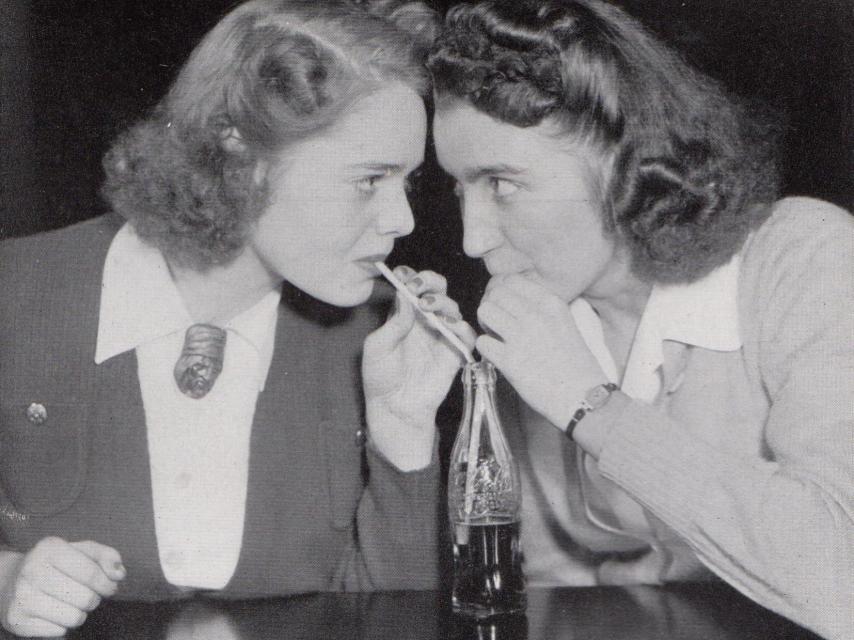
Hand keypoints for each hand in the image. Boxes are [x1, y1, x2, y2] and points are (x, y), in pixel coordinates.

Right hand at [0, 537, 124, 636]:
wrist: (12, 581)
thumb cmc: (57, 564)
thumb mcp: (82, 551)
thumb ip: (106, 556)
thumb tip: (119, 573)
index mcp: (50, 548)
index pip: (93, 573)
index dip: (108, 584)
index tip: (110, 586)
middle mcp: (32, 570)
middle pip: (86, 598)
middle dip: (94, 599)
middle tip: (88, 595)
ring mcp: (21, 596)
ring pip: (74, 618)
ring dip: (80, 613)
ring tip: (71, 603)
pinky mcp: (17, 620)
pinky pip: (59, 631)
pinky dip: (63, 625)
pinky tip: (54, 612)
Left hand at [363, 266, 475, 469]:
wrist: (394, 408)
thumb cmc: (381, 377)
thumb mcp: (377, 347)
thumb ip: (393, 323)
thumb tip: (406, 296)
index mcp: (403, 315)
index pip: (412, 286)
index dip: (410, 276)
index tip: (403, 275)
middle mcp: (424, 321)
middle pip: (437, 290)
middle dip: (430, 282)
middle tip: (418, 288)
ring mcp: (440, 336)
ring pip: (452, 307)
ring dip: (442, 302)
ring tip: (428, 308)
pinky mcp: (454, 353)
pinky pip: (466, 334)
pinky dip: (462, 326)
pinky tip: (448, 326)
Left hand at [475, 274, 605, 428]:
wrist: (583, 396)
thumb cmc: (575, 364)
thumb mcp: (564, 323)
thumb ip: (539, 309)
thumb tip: (509, 302)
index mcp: (551, 303)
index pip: (511, 280)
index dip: (501, 291)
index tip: (504, 305)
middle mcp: (536, 315)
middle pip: (495, 294)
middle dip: (491, 307)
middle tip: (497, 324)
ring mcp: (522, 337)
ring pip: (485, 312)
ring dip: (485, 324)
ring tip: (496, 337)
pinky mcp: (510, 360)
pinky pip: (482, 342)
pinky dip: (485, 349)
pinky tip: (497, 356)